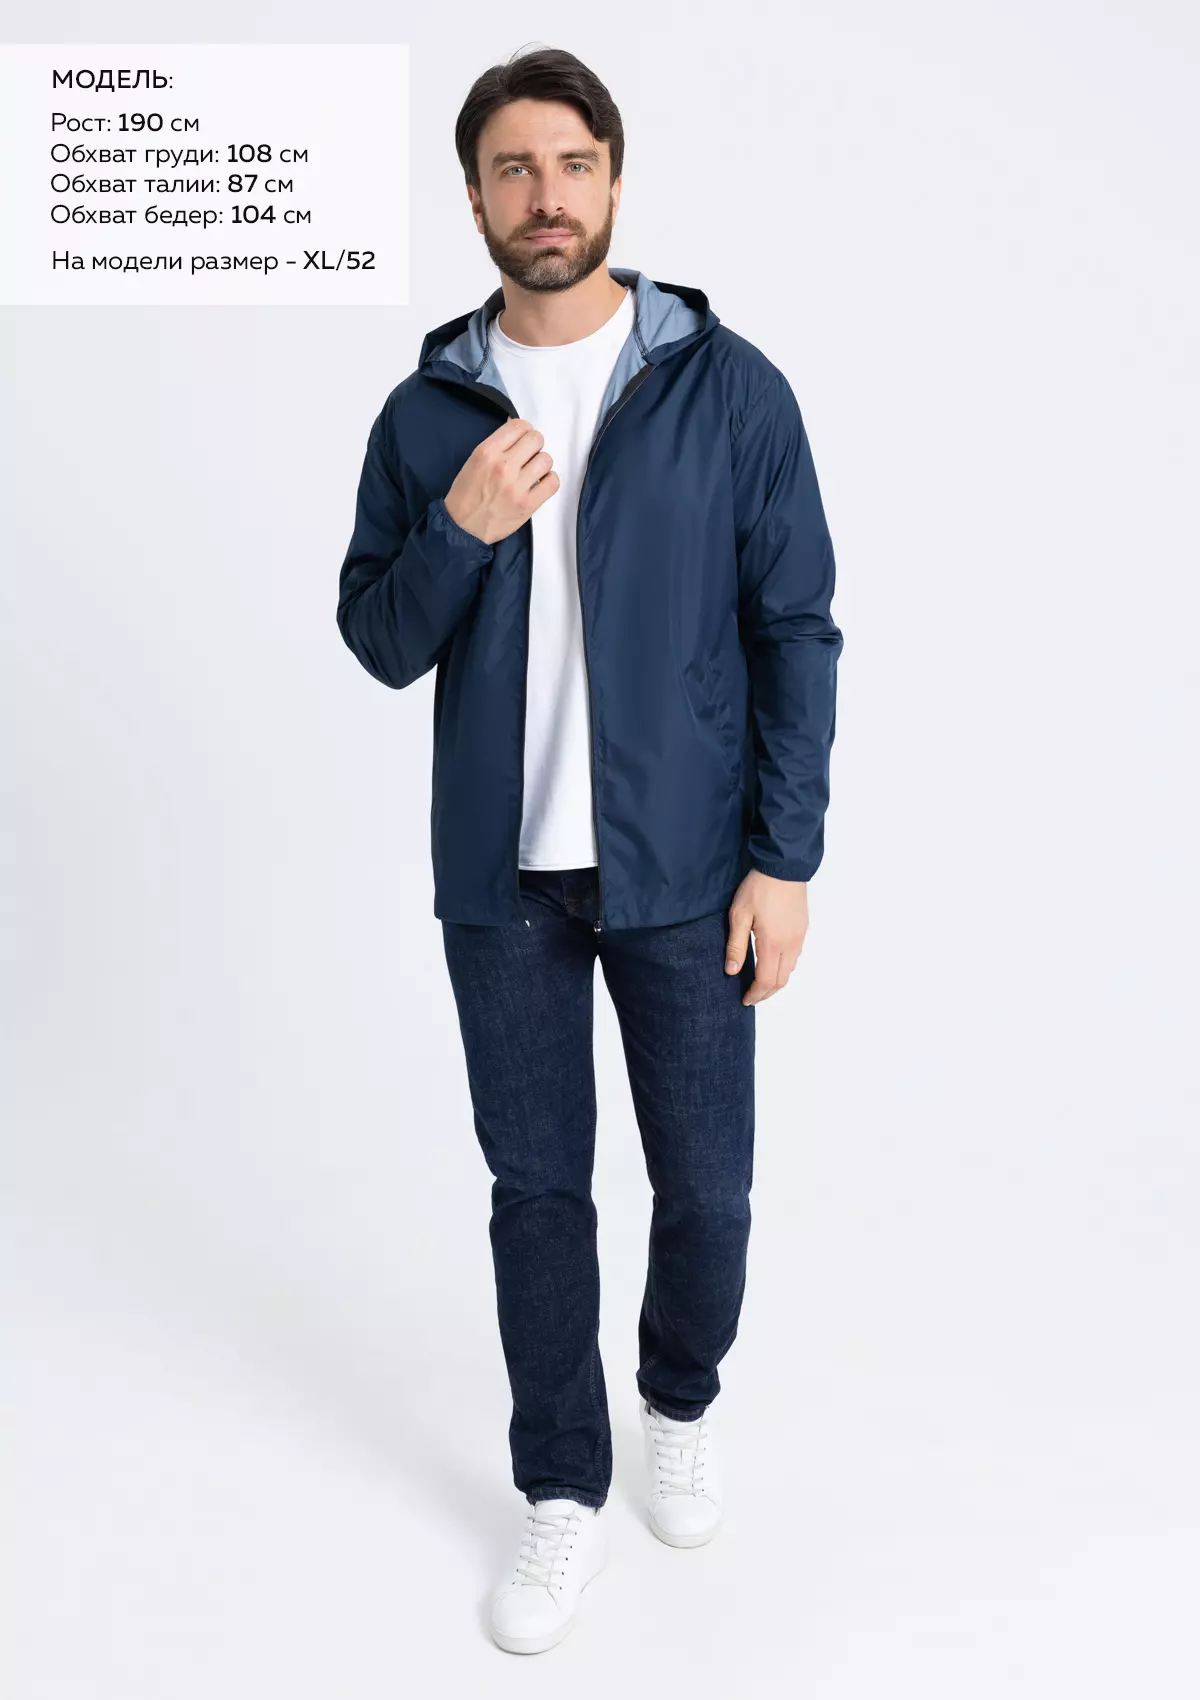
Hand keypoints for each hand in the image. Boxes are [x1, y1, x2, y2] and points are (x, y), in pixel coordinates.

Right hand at [443, 417, 559, 545]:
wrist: (463, 527)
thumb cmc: (466, 494)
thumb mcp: (474, 460)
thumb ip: (497, 444)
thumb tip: (518, 428)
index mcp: (487, 452)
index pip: (519, 425)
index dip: (525, 430)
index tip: (522, 440)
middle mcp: (503, 466)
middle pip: (536, 439)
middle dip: (534, 445)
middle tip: (528, 456)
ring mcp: (517, 486)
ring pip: (546, 460)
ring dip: (541, 464)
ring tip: (532, 472)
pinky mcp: (528, 504)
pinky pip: (553, 482)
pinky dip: (549, 481)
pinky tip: (539, 484)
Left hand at [725, 870, 807, 1005]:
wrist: (783, 866)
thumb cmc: (759, 888)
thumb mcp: (739, 915)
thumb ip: (736, 945)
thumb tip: (732, 971)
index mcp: (773, 943)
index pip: (766, 980)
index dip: (756, 994)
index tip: (745, 999)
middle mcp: (790, 944)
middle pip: (781, 980)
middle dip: (766, 992)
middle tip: (752, 996)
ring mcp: (799, 937)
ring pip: (790, 969)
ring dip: (776, 981)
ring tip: (760, 982)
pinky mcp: (802, 929)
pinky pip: (795, 956)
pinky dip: (784, 967)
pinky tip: (772, 962)